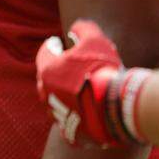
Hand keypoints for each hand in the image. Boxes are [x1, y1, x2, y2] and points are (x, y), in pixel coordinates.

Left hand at [35, 20, 149, 147]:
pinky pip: (67, 123)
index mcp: (48, 71)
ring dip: (61, 95)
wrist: (113, 107)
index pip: (44, 54)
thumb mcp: (95, 40)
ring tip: (74, 90)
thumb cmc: (102, 70)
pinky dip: (73, 117)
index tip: (57, 42)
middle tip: (65, 66)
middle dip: (54, 71)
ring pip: (54, 102)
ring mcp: (57, 114)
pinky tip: (82, 112)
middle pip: (46, 79)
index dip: (51, 46)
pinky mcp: (70, 132)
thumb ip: (84, 28)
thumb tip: (76, 27)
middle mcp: (47, 93)